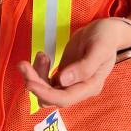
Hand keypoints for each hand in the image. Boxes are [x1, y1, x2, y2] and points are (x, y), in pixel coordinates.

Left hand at [16, 18, 130, 109]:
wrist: (107, 32)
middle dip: (34, 82)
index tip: (29, 81)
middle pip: (51, 97)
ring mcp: (70, 84)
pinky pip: (46, 81)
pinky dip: (39, 71)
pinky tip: (43, 56)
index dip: (44, 92)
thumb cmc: (106, 38)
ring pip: (45, 90)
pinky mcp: (64, 77)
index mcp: (90, 86)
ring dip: (35, 76)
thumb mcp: (99, 48)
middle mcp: (79, 89)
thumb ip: (85, 66)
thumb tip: (62, 81)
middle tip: (23, 64)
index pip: (64, 98)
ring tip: (40, 55)